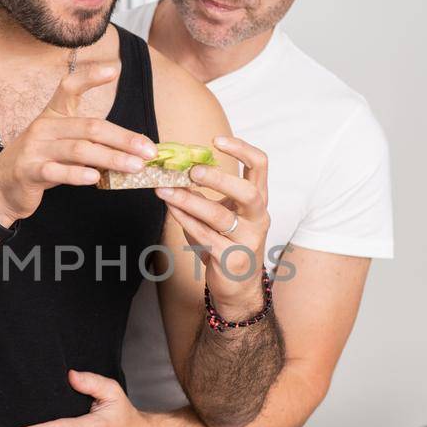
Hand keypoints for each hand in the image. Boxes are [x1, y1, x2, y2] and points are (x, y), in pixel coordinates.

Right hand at [0, 62, 159, 224]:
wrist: (2, 186)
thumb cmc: (41, 161)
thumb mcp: (61, 142)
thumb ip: (89, 140)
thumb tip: (132, 146)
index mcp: (53, 114)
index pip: (70, 86)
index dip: (90, 76)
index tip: (115, 69)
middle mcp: (44, 127)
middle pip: (90, 127)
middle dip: (124, 139)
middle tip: (149, 150)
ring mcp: (35, 149)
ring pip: (79, 150)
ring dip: (111, 158)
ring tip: (135, 167)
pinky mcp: (29, 171)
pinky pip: (57, 171)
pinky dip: (77, 174)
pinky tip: (95, 178)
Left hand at [156, 135, 271, 319]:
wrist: (238, 287)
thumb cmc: (227, 243)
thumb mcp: (223, 213)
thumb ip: (207, 193)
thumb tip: (175, 168)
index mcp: (258, 201)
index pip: (260, 166)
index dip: (242, 149)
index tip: (217, 140)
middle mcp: (258, 218)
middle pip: (248, 192)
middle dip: (219, 179)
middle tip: (193, 171)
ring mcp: (247, 240)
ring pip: (219, 216)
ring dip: (190, 201)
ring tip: (166, 190)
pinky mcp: (231, 259)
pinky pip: (205, 236)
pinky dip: (185, 221)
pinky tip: (171, 210)